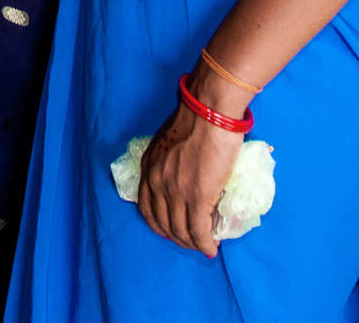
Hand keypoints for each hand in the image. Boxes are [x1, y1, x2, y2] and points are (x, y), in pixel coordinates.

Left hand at [136, 72, 246, 257]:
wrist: (209, 110)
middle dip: (175, 237)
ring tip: (203, 246)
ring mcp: (176, 192)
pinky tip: (212, 248)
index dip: (159, 223)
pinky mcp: (198, 197)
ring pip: (180, 231)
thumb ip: (169, 158)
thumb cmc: (195, 116)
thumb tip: (184, 168)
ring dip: (191, 244)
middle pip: (162, 223)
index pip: (147, 207)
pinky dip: (205, 244)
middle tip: (189, 241)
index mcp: (149, 168)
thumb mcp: (169, 140)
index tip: (171, 229)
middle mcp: (157, 183)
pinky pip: (199, 231)